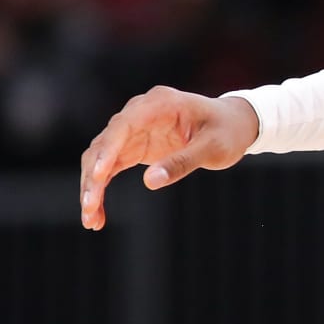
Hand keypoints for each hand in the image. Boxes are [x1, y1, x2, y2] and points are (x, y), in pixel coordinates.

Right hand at [79, 88, 259, 228]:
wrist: (234, 123)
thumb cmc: (227, 131)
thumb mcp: (213, 148)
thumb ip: (183, 162)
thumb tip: (149, 182)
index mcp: (160, 104)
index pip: (123, 125)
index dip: (108, 149)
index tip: (99, 175)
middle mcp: (139, 113)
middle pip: (105, 143)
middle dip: (94, 176)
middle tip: (89, 207)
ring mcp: (133, 129)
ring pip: (100, 157)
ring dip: (92, 187)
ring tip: (91, 219)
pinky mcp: (132, 146)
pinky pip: (108, 168)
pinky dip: (101, 189)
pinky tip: (97, 214)